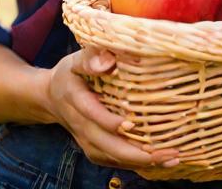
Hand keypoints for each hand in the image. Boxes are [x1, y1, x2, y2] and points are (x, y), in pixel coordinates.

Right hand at [44, 47, 179, 170]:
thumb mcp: (75, 60)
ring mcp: (86, 141)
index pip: (91, 113)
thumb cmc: (70, 75)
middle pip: (105, 144)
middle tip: (164, 151)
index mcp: (74, 99)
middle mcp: (80, 125)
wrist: (51, 98)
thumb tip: (109, 60)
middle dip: (135, 152)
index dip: (109, 122)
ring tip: (170, 158)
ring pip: (112, 157)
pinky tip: (159, 161)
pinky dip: (136, 164)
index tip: (131, 125)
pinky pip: (115, 161)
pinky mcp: (94, 150)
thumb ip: (91, 57)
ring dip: (141, 161)